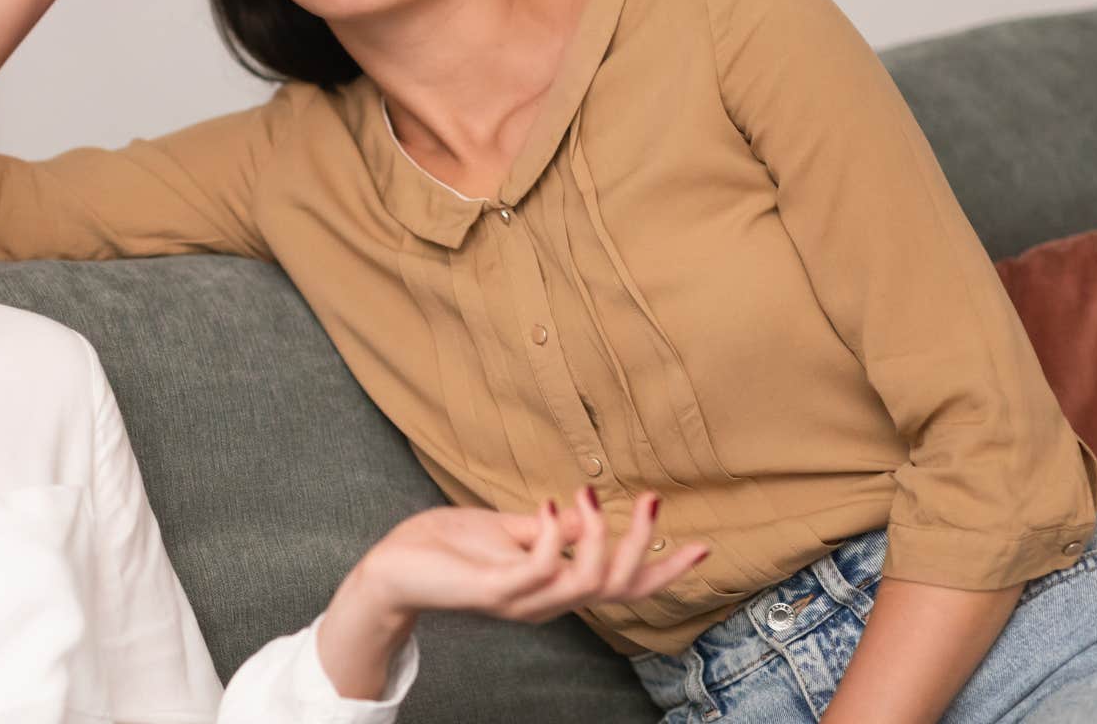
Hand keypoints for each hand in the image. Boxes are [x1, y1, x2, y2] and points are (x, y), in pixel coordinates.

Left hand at [315, 487, 707, 698]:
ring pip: (587, 583)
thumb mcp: (509, 532)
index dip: (663, 570)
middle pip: (616, 588)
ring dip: (599, 536)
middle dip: (643, 546)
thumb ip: (548, 530)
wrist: (392, 567)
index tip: (703, 546)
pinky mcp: (492, 591)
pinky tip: (552, 504)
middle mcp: (545, 602)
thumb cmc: (446, 547)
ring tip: (591, 495)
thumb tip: (587, 511)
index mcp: (553, 588)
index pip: (621, 586)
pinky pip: (539, 571)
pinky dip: (555, 537)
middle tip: (653, 499)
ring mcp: (521, 601)